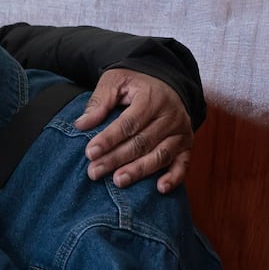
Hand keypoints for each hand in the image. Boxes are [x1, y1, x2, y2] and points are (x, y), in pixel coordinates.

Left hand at [74, 68, 193, 192]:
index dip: (109, 139)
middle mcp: (170, 116)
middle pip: (142, 142)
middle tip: (94, 171)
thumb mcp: (116, 81)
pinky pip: (183, 164)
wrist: (167, 82)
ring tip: (118, 181)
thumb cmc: (136, 83)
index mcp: (152, 98)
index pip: (128, 123)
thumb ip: (100, 101)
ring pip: (160, 155)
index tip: (89, 152)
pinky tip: (160, 189)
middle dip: (116, 159)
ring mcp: (181, 132)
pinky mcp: (187, 145)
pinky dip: (174, 178)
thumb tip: (81, 124)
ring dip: (139, 171)